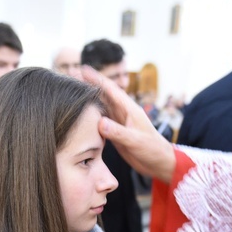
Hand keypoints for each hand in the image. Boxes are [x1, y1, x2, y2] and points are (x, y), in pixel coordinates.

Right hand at [81, 66, 175, 182]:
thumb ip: (118, 132)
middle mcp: (122, 112)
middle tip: (72, 77)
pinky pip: (101, 120)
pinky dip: (91, 115)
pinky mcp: (116, 132)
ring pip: (101, 106)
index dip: (96, 79)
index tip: (83, 69)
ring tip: (74, 92)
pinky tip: (81, 114)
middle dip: (88, 85)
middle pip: (103, 94)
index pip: (110, 89)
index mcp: (129, 109)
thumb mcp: (135, 140)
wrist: (159, 162)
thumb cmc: (152, 149)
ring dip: (88, 99)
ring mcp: (119, 122)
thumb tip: (100, 122)